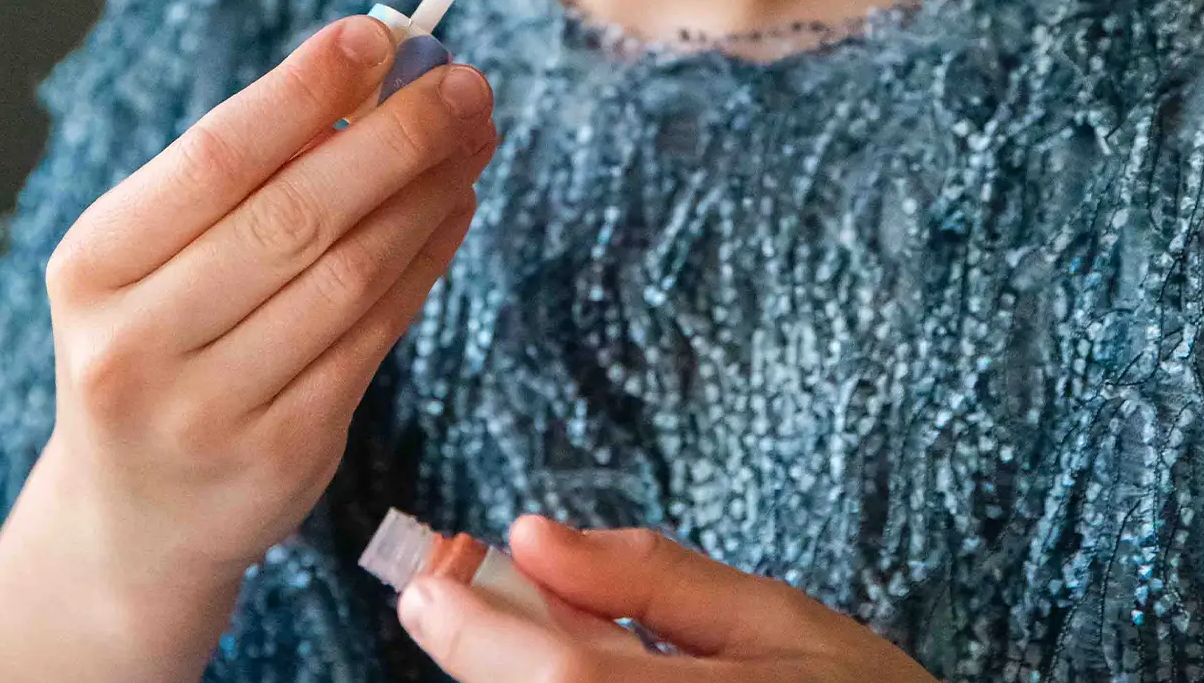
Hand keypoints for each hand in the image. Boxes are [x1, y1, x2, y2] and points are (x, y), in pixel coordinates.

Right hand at [30, 14, 495, 631]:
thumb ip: (251, 168)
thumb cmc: (162, 339)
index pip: (215, 156)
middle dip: (396, 135)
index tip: (378, 34)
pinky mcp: (281, 455)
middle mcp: (136, 343)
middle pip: (295, 214)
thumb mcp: (156, 255)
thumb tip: (377, 63)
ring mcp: (208, 410)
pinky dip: (427, 257)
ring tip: (473, 136)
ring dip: (428, 191)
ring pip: (350, 273)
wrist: (133, 519)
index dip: (304, 89)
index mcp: (93, 264)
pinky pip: (377, 331)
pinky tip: (456, 206)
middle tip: (464, 83)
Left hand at [395, 517, 937, 681]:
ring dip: (517, 679)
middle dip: (484, 651)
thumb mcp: (777, 619)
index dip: (477, 631)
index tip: (426, 583)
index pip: (560, 677)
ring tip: (540, 632)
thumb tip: (530, 534)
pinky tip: (574, 677)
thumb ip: (652, 578)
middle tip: (458, 595)